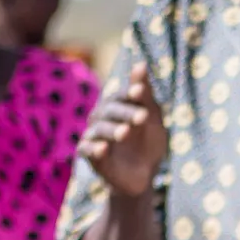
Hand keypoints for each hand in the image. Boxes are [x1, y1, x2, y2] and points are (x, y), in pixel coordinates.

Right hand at [80, 63, 166, 198]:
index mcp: (116, 105)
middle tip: (143, 117)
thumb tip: (141, 64)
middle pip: (110, 111)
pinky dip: (94, 149)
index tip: (141, 92)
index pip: (121, 96)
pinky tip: (103, 149)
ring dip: (112, 130)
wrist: (144, 175)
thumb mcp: (152, 120)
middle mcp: (101, 117)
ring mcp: (94, 136)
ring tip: (125, 133)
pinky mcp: (90, 156)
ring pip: (99, 129)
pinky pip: (87, 150)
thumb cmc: (148, 142)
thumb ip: (145, 95)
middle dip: (126, 113)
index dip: (130, 93)